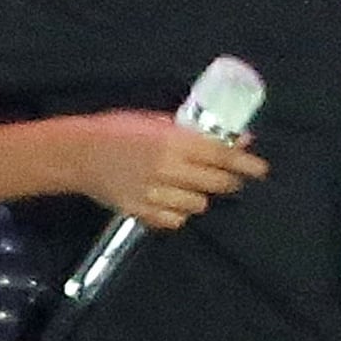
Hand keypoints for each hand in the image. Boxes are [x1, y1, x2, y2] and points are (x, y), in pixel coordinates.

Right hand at [61, 112, 266, 227]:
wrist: (79, 154)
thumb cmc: (118, 129)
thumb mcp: (157, 121)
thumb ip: (194, 133)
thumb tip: (235, 139)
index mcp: (172, 141)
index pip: (221, 155)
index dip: (246, 163)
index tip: (261, 169)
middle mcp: (167, 169)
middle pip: (216, 183)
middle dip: (229, 181)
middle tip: (231, 178)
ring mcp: (154, 194)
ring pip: (198, 204)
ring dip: (201, 196)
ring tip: (190, 186)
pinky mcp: (141, 212)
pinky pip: (175, 219)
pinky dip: (179, 212)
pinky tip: (171, 200)